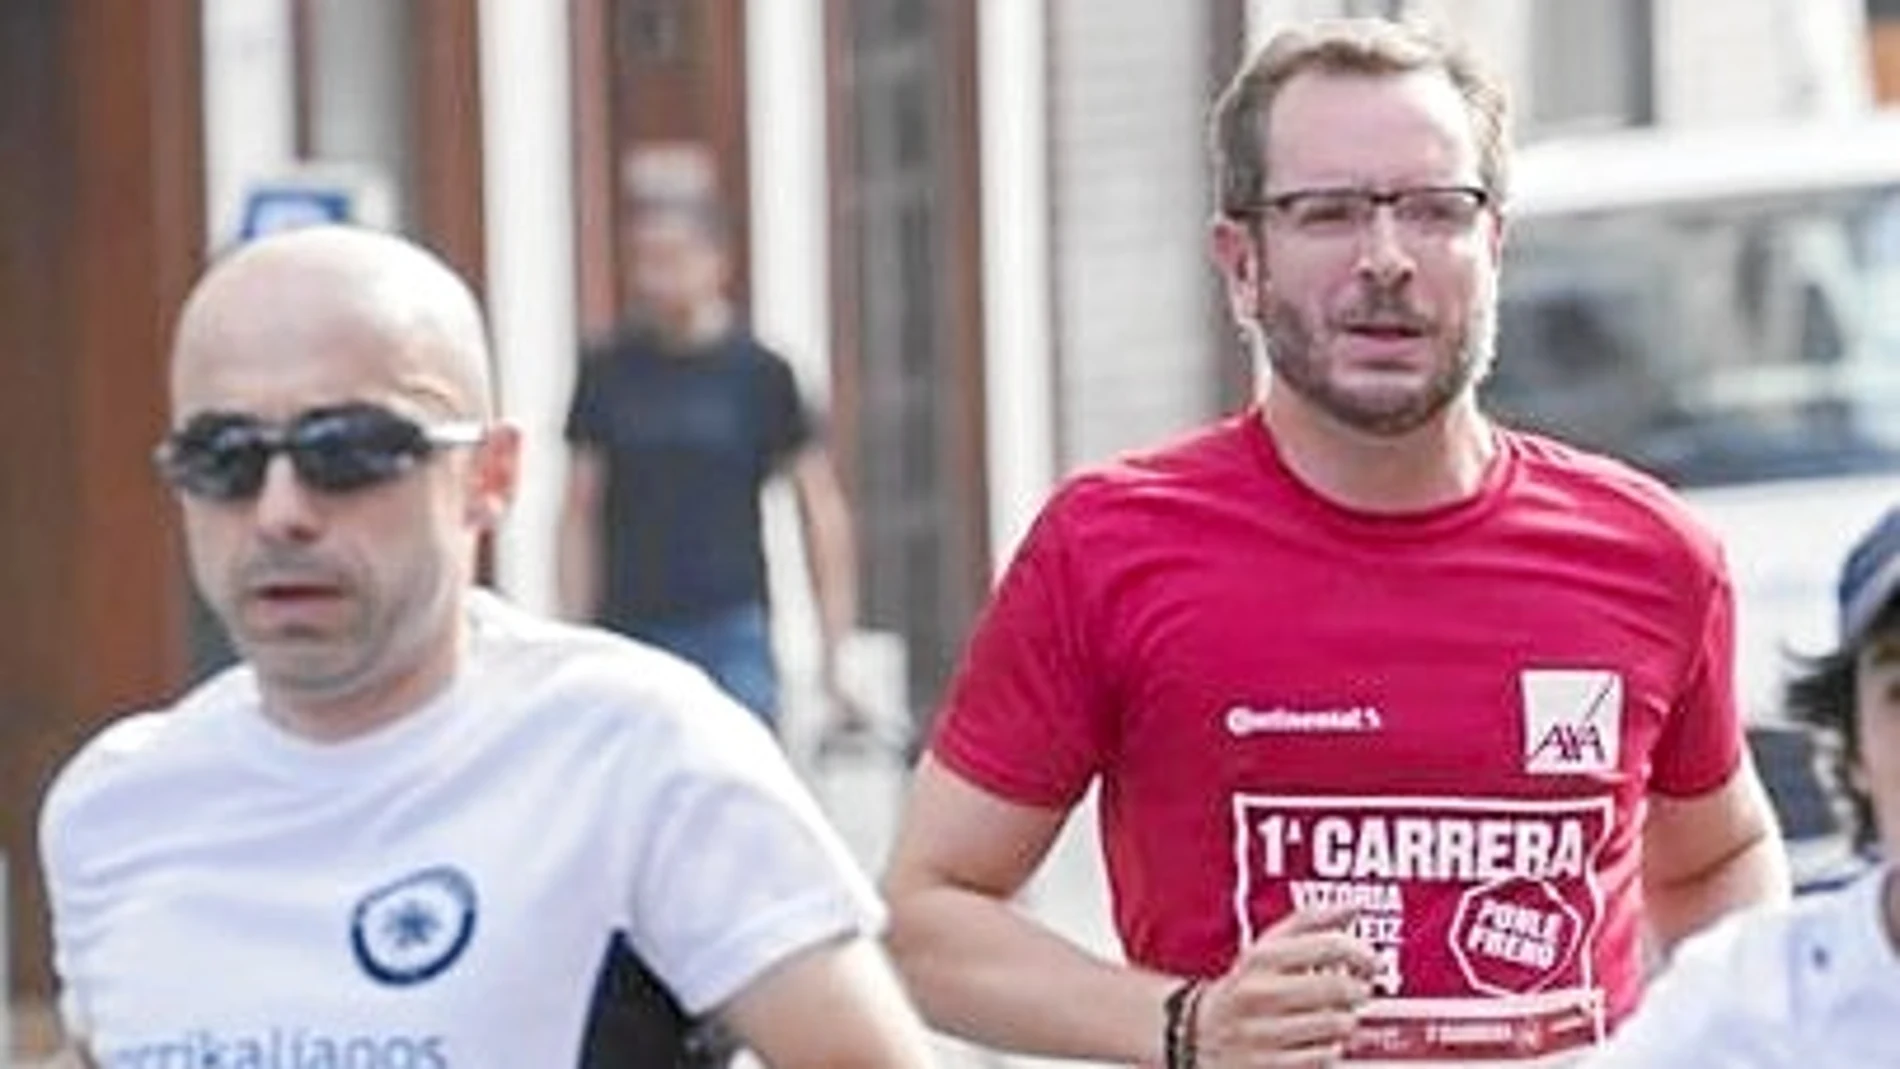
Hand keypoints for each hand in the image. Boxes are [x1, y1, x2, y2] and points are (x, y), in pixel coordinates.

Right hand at [1193, 905, 1378, 1068]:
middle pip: (1340, 989)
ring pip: (1338, 1025)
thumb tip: (1352, 906)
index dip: (1362, 953)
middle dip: (1358, 990)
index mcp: (1261, 959)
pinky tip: (1320, 1041)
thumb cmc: (1244, 988)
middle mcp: (1260, 995)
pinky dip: (1331, 1049)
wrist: (1200, 1033)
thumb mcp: (1266, 949)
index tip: (1371, 961)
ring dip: (1347, 1021)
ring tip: (1336, 1016)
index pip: (1329, 946)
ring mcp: (1264, 1034)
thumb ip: (1309, 923)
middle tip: (1357, 990)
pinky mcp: (1270, 1067)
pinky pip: (1325, 1057)